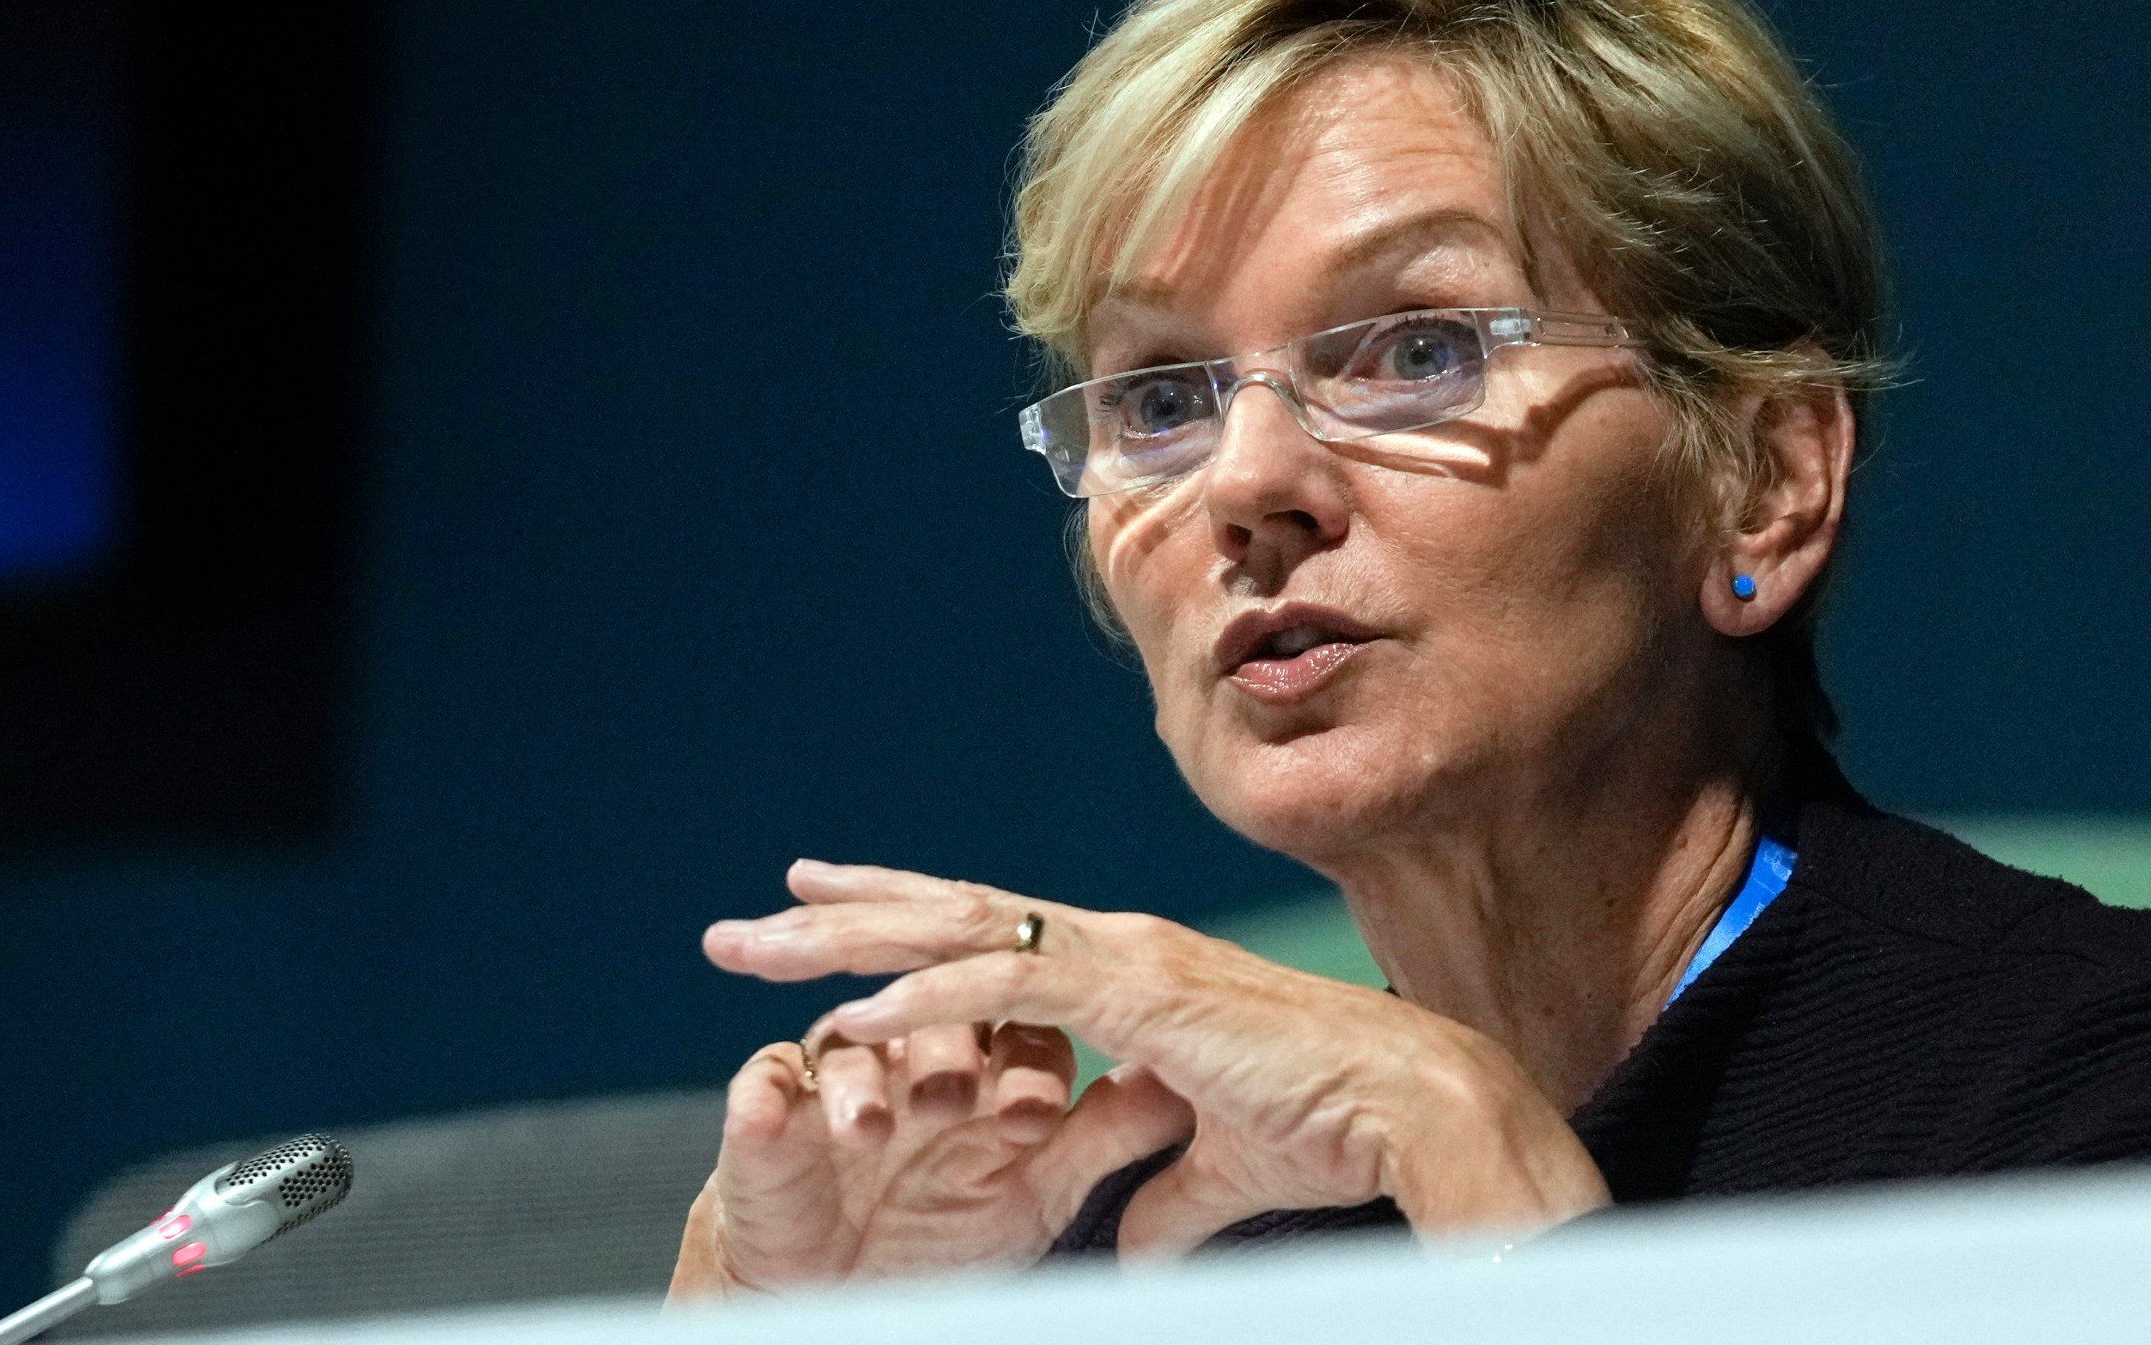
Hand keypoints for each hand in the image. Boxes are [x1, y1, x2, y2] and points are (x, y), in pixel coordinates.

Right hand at [668, 990, 1192, 1298]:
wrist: (852, 1292)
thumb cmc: (950, 1232)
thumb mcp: (1043, 1189)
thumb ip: (1105, 1133)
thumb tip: (1181, 1083)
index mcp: (983, 1047)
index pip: (1011, 1007)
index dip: (1023, 1060)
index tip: (1032, 1123)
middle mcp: (908, 1042)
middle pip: (918, 991)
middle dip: (925, 1017)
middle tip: (948, 1093)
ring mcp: (839, 1068)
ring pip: (848, 1040)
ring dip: (864, 1078)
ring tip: (878, 1132)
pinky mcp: (768, 1109)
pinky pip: (763, 1087)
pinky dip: (768, 1097)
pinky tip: (774, 1113)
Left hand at [694, 860, 1607, 1268]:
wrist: (1408, 1107)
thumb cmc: (1329, 1128)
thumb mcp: (1215, 1173)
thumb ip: (1160, 1200)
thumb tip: (1122, 1245)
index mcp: (1123, 970)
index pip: (986, 929)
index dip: (899, 917)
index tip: (823, 906)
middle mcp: (1110, 945)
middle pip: (945, 915)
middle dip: (838, 916)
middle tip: (743, 924)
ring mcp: (1120, 956)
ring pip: (955, 931)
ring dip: (848, 941)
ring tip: (756, 949)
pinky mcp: (1137, 990)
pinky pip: (1007, 985)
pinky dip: (927, 999)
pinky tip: (855, 1014)